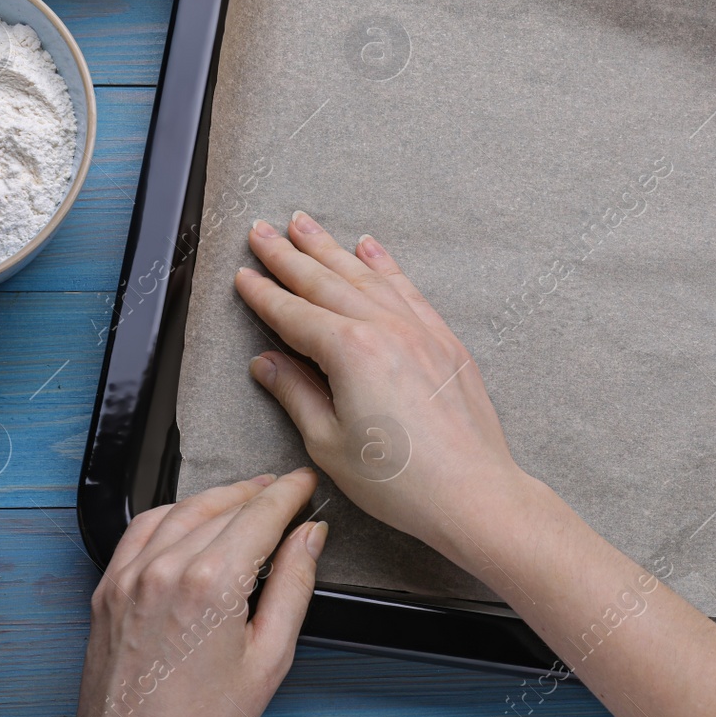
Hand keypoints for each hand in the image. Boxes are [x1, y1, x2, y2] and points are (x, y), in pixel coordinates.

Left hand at [48, 470, 325, 716]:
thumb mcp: (269, 659)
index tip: (306, 483)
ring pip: (183, 509)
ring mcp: (131, 575)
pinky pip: (142, 528)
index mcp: (212, 584)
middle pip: (225, 507)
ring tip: (246, 494)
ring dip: (219, 495)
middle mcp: (167, 569)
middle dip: (261, 493)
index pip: (261, 514)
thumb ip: (294, 586)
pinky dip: (173, 512)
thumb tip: (310, 538)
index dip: (290, 493)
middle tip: (286, 489)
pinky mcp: (109, 587)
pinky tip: (191, 515)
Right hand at [235, 212, 533, 561]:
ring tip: (305, 224)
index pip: (294, 314)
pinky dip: (384, 264)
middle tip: (262, 230)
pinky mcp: (444, 340)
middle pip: (326, 282)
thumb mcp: (330, 444)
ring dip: (331, 248)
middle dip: (289, 255)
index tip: (243, 276)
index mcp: (350, 352)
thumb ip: (296, 394)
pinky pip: (407, 288)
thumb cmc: (402, 480)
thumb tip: (267, 364)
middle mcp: (386, 329)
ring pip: (365, 276)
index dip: (264, 295)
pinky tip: (369, 247)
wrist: (472, 491)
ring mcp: (419, 330)